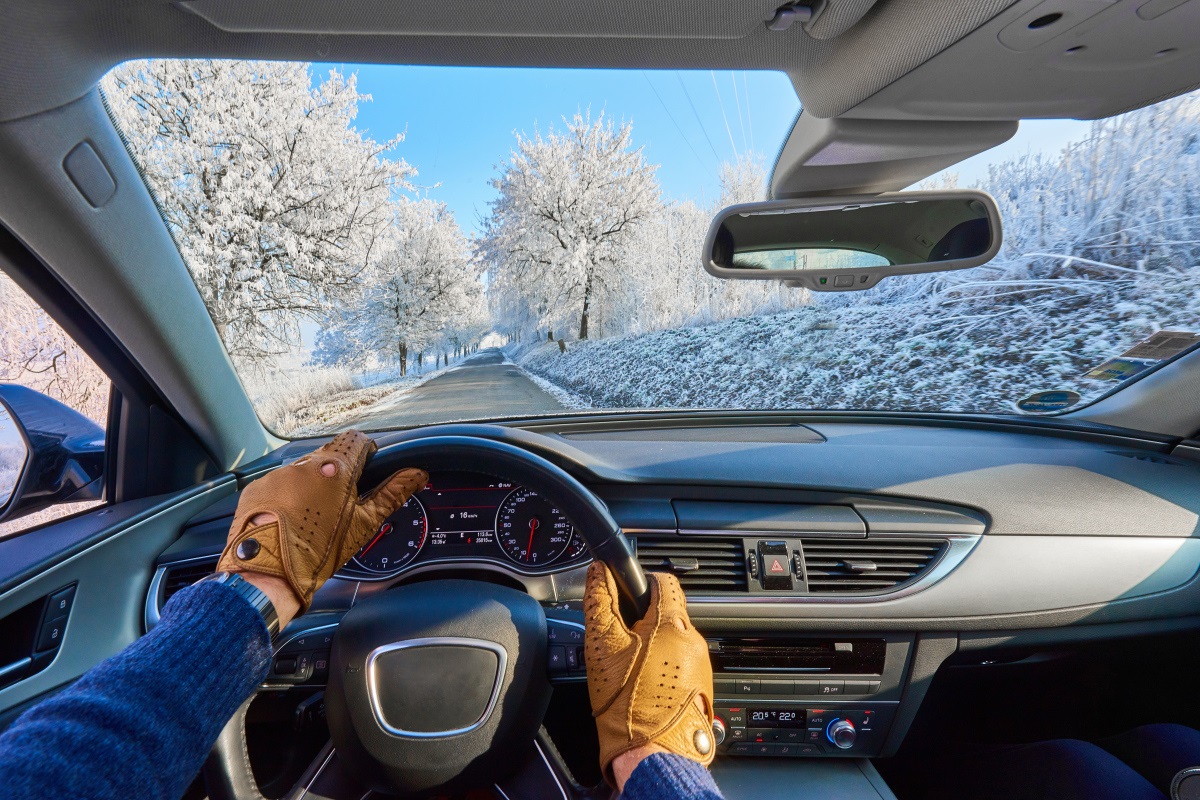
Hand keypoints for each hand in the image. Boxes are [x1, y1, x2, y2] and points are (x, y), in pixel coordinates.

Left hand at [217, 430, 426, 618]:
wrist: (267, 573)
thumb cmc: (319, 549)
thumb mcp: (364, 523)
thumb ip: (393, 493)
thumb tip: (418, 474)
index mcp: (335, 467)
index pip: (356, 440)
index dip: (366, 452)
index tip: (367, 469)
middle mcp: (304, 463)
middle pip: (329, 456)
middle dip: (338, 474)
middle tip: (341, 503)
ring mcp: (277, 474)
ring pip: (303, 471)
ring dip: (311, 485)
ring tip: (312, 516)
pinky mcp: (257, 487)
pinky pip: (279, 484)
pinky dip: (287, 496)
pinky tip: (289, 519)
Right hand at [583, 562, 714, 788]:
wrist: (650, 753)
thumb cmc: (627, 704)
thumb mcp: (602, 646)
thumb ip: (599, 602)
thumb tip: (598, 573)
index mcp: (672, 624)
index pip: (665, 580)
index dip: (642, 581)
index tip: (627, 594)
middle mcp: (694, 641)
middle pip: (668, 612)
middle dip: (644, 621)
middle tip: (621, 640)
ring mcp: (701, 666)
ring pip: (674, 640)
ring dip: (653, 645)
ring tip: (631, 667)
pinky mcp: (701, 687)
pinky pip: (681, 665)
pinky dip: (663, 667)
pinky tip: (644, 684)